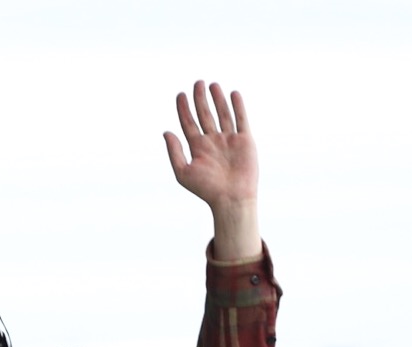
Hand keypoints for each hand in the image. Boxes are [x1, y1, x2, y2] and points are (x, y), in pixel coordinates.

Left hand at [164, 80, 259, 261]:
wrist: (231, 199)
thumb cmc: (206, 190)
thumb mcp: (183, 172)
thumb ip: (174, 152)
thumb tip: (166, 132)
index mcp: (198, 147)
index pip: (188, 122)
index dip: (184, 108)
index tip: (180, 95)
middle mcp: (213, 141)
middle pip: (205, 114)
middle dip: (200, 99)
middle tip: (197, 83)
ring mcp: (229, 140)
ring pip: (222, 114)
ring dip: (217, 99)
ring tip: (213, 85)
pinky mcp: (245, 141)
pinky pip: (241, 120)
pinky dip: (238, 107)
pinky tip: (233, 94)